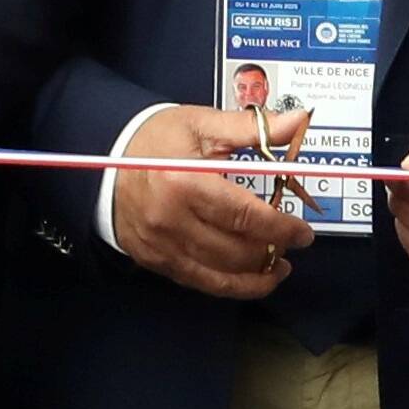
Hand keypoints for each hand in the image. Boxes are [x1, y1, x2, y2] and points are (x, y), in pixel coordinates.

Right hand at [110, 106, 311, 300]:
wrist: (105, 158)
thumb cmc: (155, 139)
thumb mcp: (202, 125)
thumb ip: (253, 128)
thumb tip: (298, 122)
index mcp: (184, 181)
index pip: (245, 215)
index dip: (281, 228)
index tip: (303, 231)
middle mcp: (170, 219)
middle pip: (237, 250)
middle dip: (274, 249)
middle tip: (293, 241)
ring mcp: (161, 245)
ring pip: (222, 275)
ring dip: (258, 273)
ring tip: (278, 262)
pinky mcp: (155, 261)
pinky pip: (201, 283)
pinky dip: (232, 286)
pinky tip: (251, 277)